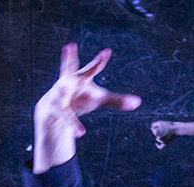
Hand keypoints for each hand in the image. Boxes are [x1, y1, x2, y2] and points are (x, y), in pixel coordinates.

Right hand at [33, 44, 141, 171]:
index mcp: (83, 77)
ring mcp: (61, 93)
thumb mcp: (99, 99)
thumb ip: (117, 101)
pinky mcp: (57, 107)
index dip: (100, 60)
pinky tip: (81, 133)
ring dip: (62, 91)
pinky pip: (66, 116)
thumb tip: (138, 102)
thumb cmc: (80, 98)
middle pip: (70, 68)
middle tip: (69, 46)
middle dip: (69, 58)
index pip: (93, 68)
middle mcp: (70, 82)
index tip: (107, 52)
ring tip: (63, 89)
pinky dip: (74, 124)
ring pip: (62, 92)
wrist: (54, 109)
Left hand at [150, 120, 176, 148]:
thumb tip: (151, 128)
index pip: (152, 129)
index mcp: (156, 132)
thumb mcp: (160, 122)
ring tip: (166, 132)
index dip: (156, 126)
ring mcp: (162, 141)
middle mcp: (158, 138)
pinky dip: (158, 146)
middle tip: (164, 128)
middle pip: (155, 134)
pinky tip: (156, 144)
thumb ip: (153, 125)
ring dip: (160, 135)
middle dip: (158, 131)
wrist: (176, 129)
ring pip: (158, 139)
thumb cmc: (168, 124)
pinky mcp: (166, 143)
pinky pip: (160, 147)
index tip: (161, 125)